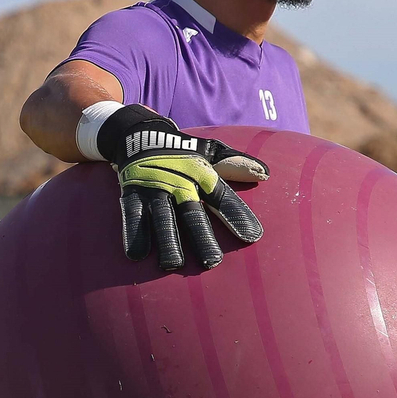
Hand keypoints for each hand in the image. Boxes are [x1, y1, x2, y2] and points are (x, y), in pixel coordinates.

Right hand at [95, 106, 268, 270]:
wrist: (140, 133)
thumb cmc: (182, 151)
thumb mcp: (209, 153)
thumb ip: (234, 165)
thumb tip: (265, 173)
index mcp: (201, 174)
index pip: (222, 197)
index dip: (236, 215)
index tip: (252, 236)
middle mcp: (179, 181)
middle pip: (191, 213)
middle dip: (201, 236)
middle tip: (212, 261)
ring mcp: (154, 187)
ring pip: (162, 217)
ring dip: (167, 240)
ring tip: (173, 264)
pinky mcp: (131, 192)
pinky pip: (132, 215)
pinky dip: (133, 233)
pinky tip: (137, 255)